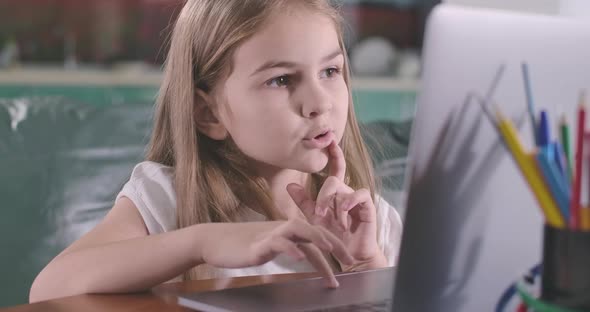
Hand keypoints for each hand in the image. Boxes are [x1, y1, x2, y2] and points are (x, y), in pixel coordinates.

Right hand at [198, 219, 353, 287]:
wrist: (213, 241)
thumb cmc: (241, 245)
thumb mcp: (270, 246)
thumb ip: (288, 247)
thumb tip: (305, 254)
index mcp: (287, 231)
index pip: (316, 235)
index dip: (334, 245)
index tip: (348, 260)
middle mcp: (282, 229)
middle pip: (314, 230)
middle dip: (334, 244)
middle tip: (350, 261)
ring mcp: (270, 235)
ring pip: (299, 230)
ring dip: (318, 240)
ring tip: (332, 253)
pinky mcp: (257, 244)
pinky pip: (276, 242)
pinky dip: (289, 247)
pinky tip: (298, 256)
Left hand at [287, 141, 385, 270]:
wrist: (348, 255)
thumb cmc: (332, 236)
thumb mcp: (314, 218)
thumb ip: (303, 201)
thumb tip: (289, 184)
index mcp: (336, 193)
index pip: (336, 168)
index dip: (334, 154)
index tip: (330, 140)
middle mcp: (347, 192)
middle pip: (333, 180)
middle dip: (322, 195)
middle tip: (318, 212)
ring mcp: (358, 198)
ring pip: (342, 189)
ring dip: (332, 205)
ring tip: (330, 220)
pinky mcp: (368, 206)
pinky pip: (358, 195)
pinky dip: (347, 205)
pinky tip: (343, 219)